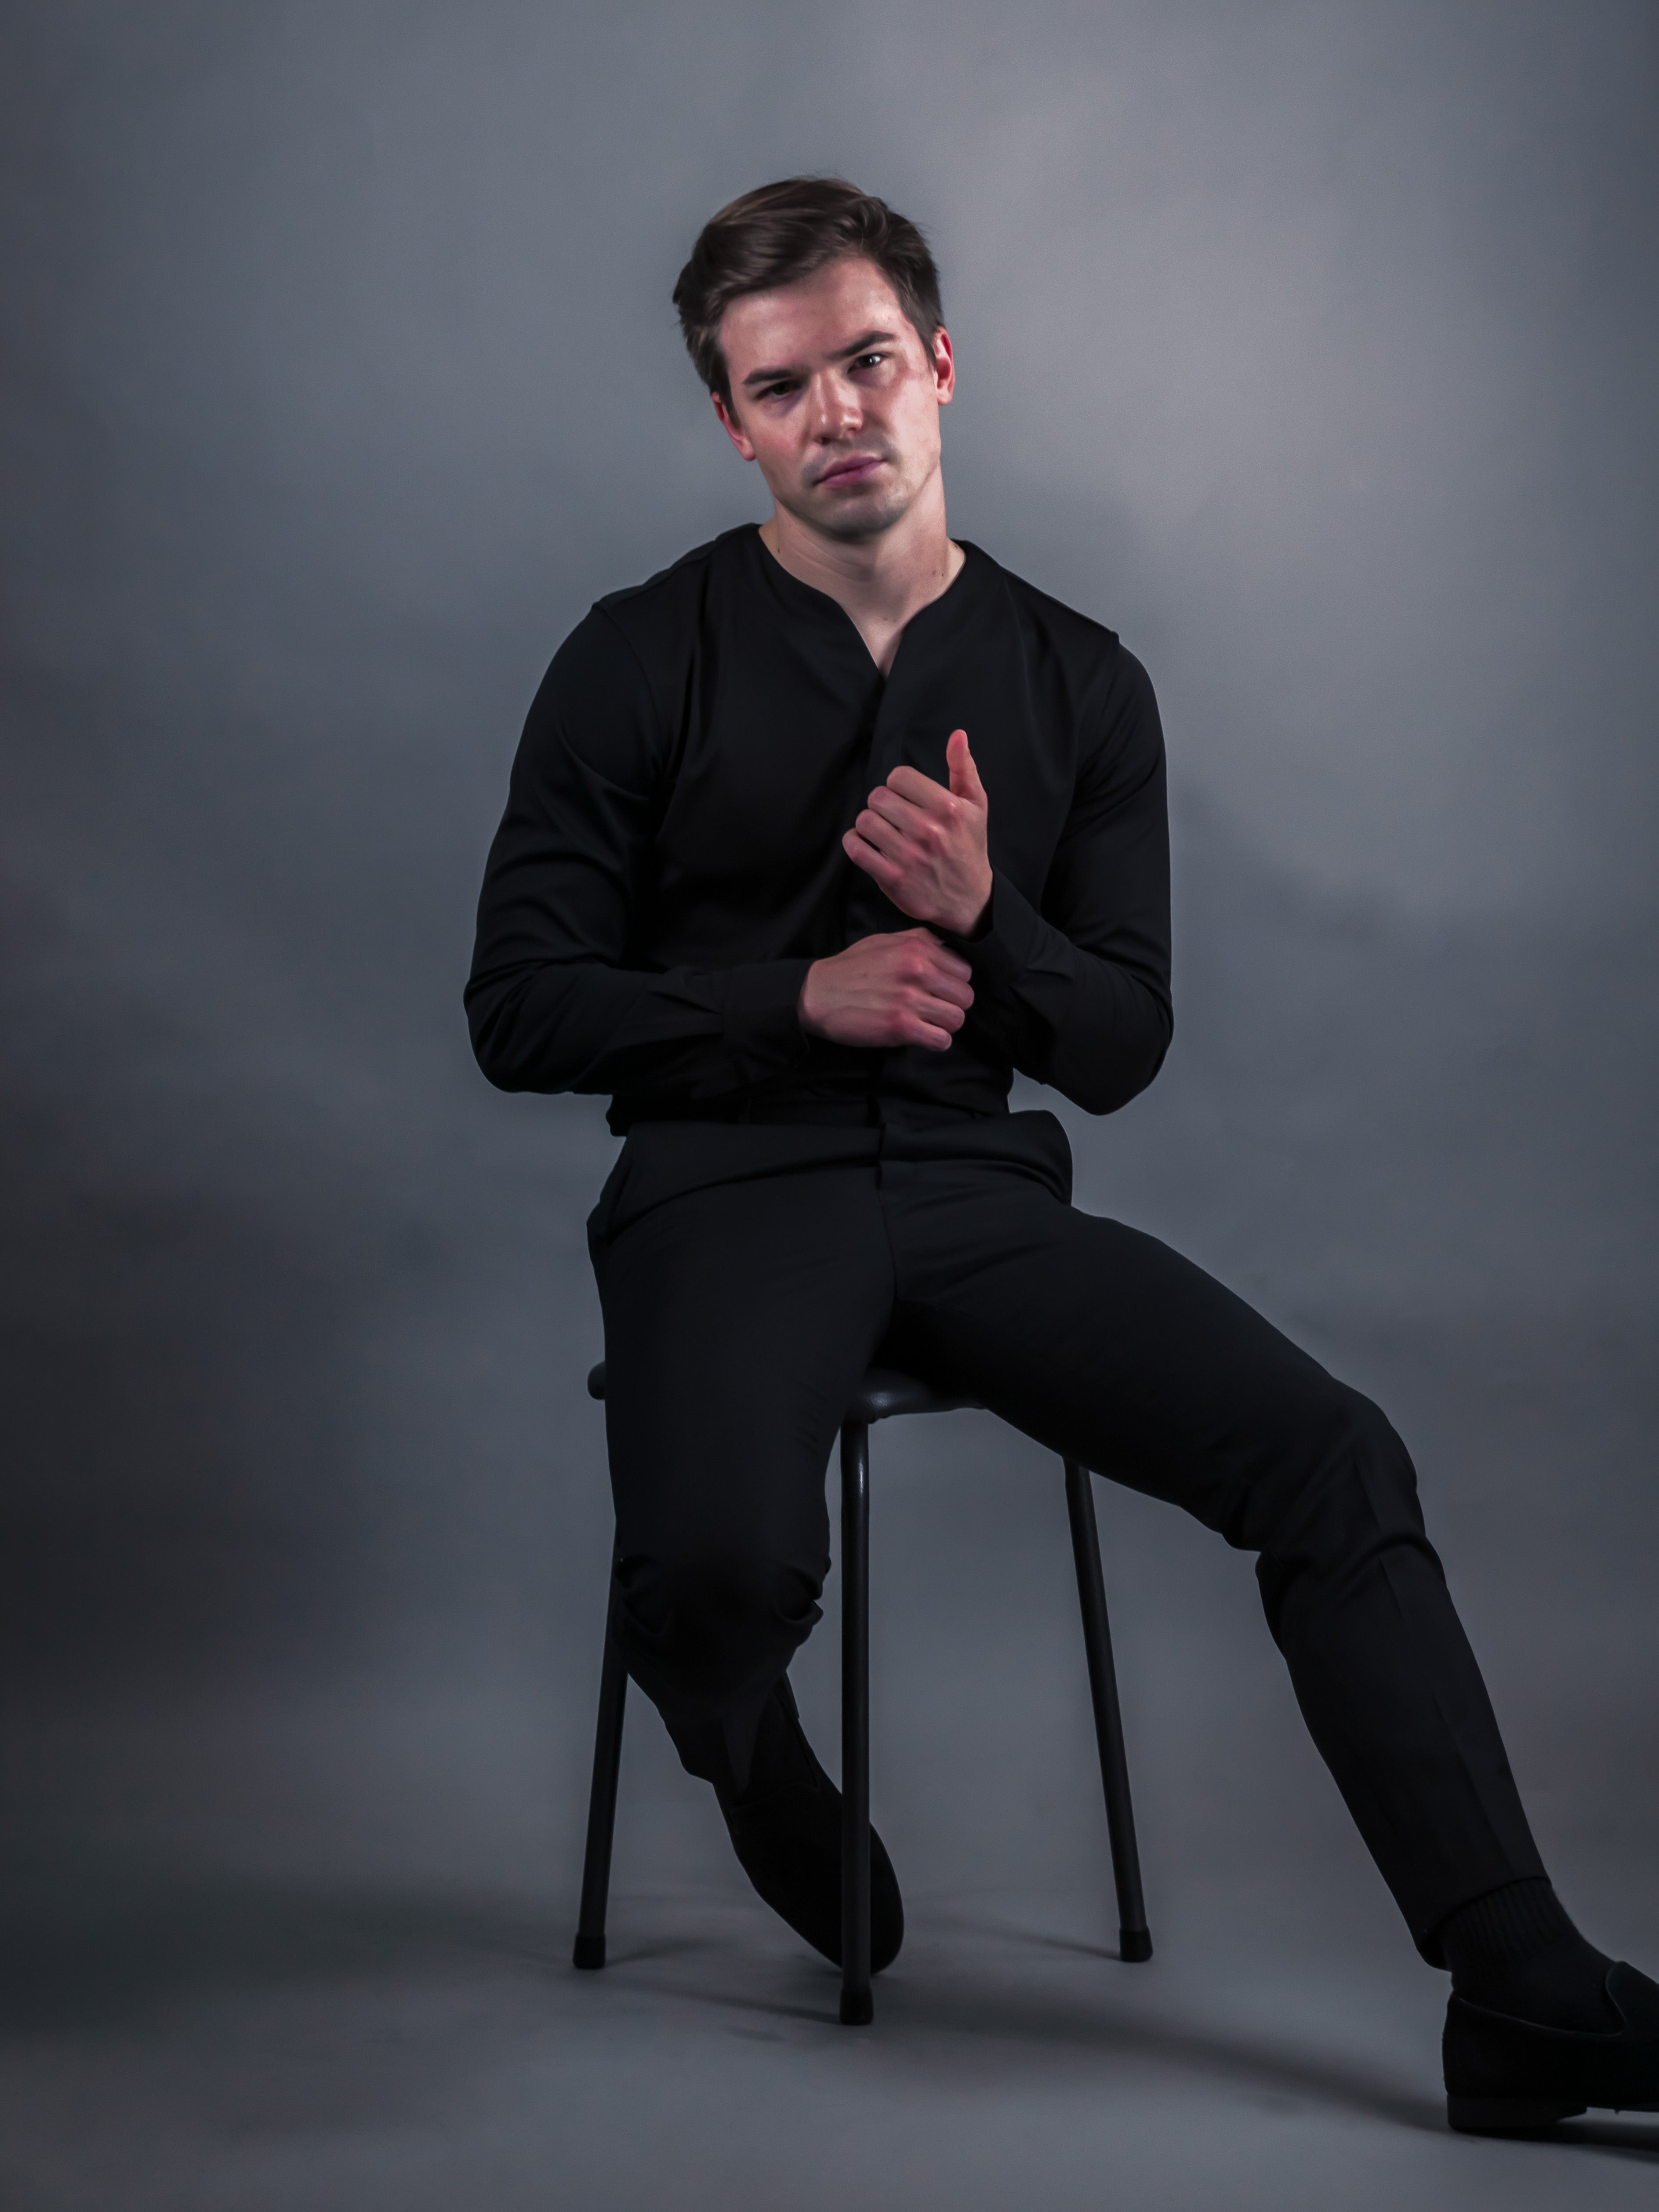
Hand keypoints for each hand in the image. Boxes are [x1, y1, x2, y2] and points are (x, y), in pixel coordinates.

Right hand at [798, 928, 974, 1052]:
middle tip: (934, 1010)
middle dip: (953, 1005)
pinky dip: (935, 1041)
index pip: (964, 970)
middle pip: (965, 996)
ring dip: (945, 1025)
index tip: (939, 991)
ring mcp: (910, 1000)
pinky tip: (922, 1036)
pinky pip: (941, 1040)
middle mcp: (917, 971)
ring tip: (929, 1024)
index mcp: (917, 948)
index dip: (954, 984)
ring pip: (957, 1019)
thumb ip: (918, 939)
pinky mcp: (901, 1026)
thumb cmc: (849, 968)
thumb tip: (947, 944)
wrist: (817, 994)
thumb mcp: (884, 940)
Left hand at [843, 729, 992, 937]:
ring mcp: (908, 856)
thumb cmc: (969, 847)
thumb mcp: (975, 805)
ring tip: (881, 829)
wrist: (969, 898)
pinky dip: (854, 842)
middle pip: (878, 797)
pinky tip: (865, 843)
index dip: (898, 784)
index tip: (905, 797)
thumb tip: (957, 735)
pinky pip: (856, 849)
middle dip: (882, 803)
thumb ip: (964, 768)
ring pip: (865, 821)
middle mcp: (927, 831)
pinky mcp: (892, 878)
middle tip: (893, 815)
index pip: (899, 776)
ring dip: (868, 823)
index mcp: (947, 808)